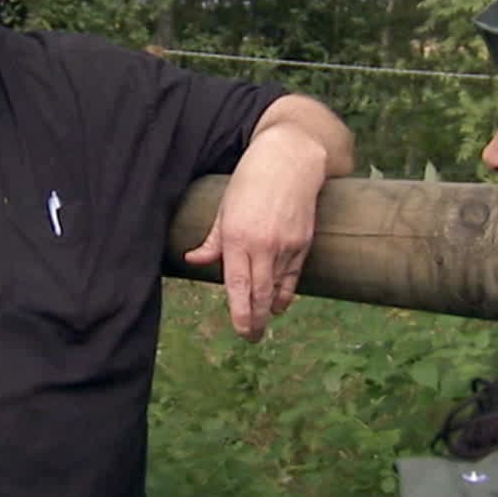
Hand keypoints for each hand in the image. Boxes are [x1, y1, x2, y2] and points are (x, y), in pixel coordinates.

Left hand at [183, 121, 328, 341]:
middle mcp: (262, 244)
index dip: (240, 313)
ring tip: (260, 324)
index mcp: (237, 237)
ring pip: (276, 288)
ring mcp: (286, 244)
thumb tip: (194, 261)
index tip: (241, 331)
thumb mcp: (225, 207)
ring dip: (268, 308)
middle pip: (259, 294)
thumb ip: (212, 240)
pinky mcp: (303, 242)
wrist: (291, 158)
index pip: (238, 286)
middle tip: (251, 338)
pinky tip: (278, 304)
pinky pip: (293, 276)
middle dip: (254, 321)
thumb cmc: (251, 179)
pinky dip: (285, 293)